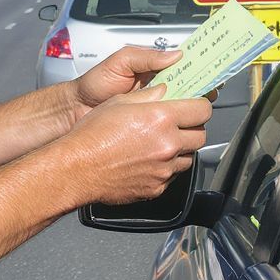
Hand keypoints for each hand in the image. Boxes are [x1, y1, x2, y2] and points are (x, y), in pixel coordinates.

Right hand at [61, 84, 211, 204]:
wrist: (77, 168)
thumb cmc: (92, 135)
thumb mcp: (120, 102)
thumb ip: (149, 96)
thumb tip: (166, 92)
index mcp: (161, 118)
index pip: (202, 109)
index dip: (200, 105)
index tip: (195, 105)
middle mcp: (168, 144)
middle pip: (200, 134)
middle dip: (192, 127)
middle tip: (178, 123)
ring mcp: (164, 169)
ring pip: (189, 157)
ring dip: (181, 148)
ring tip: (160, 143)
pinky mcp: (157, 187)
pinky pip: (172, 175)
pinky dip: (166, 167)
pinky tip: (148, 160)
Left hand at [72, 45, 216, 121]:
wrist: (75, 111)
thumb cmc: (94, 84)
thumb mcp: (120, 62)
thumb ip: (146, 56)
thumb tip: (176, 55)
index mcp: (156, 72)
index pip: (187, 70)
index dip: (202, 71)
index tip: (214, 73)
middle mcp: (160, 92)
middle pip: (192, 93)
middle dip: (201, 93)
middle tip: (204, 94)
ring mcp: (157, 113)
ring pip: (185, 114)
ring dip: (190, 112)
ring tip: (189, 110)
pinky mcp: (152, 131)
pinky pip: (171, 130)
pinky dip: (177, 129)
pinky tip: (176, 127)